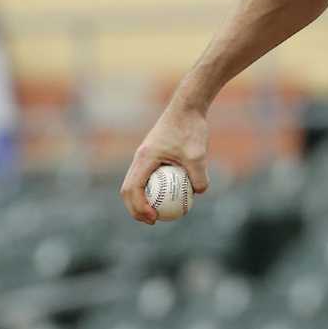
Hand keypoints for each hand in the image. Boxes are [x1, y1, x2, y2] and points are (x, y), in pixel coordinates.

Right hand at [119, 103, 210, 223]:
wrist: (187, 107)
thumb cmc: (191, 129)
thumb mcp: (198, 155)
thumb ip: (199, 177)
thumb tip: (198, 194)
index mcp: (144, 159)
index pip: (132, 189)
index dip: (138, 207)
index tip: (154, 218)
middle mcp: (139, 158)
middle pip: (128, 189)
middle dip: (136, 208)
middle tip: (152, 221)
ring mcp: (144, 156)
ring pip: (135, 183)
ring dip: (142, 200)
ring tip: (158, 213)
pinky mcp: (152, 154)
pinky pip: (148, 176)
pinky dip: (153, 189)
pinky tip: (170, 197)